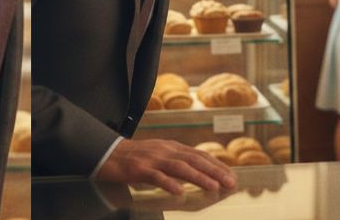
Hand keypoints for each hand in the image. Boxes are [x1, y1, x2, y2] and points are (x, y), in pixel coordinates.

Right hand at [96, 138, 236, 194]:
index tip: (231, 175)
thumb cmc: (135, 157)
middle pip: (194, 160)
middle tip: (230, 182)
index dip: (217, 164)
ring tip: (213, 186)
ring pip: (180, 167)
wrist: (108, 153)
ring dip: (199, 177)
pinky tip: (179, 191)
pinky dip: (169, 183)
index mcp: (172, 147)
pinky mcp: (139, 169)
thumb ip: (176, 161)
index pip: (199, 155)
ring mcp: (153, 159)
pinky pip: (156, 176)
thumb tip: (196, 172)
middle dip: (215, 171)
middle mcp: (166, 150)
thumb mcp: (159, 154)